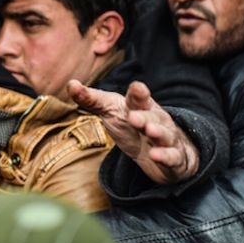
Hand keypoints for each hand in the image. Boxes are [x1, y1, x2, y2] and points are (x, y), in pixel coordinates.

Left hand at [67, 80, 199, 184]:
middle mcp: (156, 120)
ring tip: (150, 132)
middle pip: (151, 117)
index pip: (139, 98)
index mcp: (140, 107)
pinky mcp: (172, 158)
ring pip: (165, 135)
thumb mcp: (112, 110)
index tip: (137, 87)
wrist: (163, 149)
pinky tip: (157, 156)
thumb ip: (92, 99)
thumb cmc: (132, 125)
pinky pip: (172, 157)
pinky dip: (166, 157)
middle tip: (133, 118)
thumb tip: (70, 84)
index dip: (138, 93)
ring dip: (158, 133)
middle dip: (144, 117)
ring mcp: (166, 139)